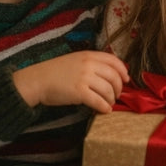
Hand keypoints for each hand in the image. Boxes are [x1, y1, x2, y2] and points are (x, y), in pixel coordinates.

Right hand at [12, 50, 128, 112]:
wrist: (39, 80)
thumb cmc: (56, 71)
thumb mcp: (76, 60)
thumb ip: (91, 63)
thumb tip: (108, 74)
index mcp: (89, 55)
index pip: (113, 60)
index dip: (122, 70)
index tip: (126, 79)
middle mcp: (89, 64)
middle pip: (113, 76)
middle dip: (119, 87)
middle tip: (117, 95)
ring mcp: (84, 78)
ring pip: (107, 89)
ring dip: (111, 99)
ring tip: (109, 103)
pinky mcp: (79, 92)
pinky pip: (98, 100)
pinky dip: (104, 107)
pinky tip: (105, 110)